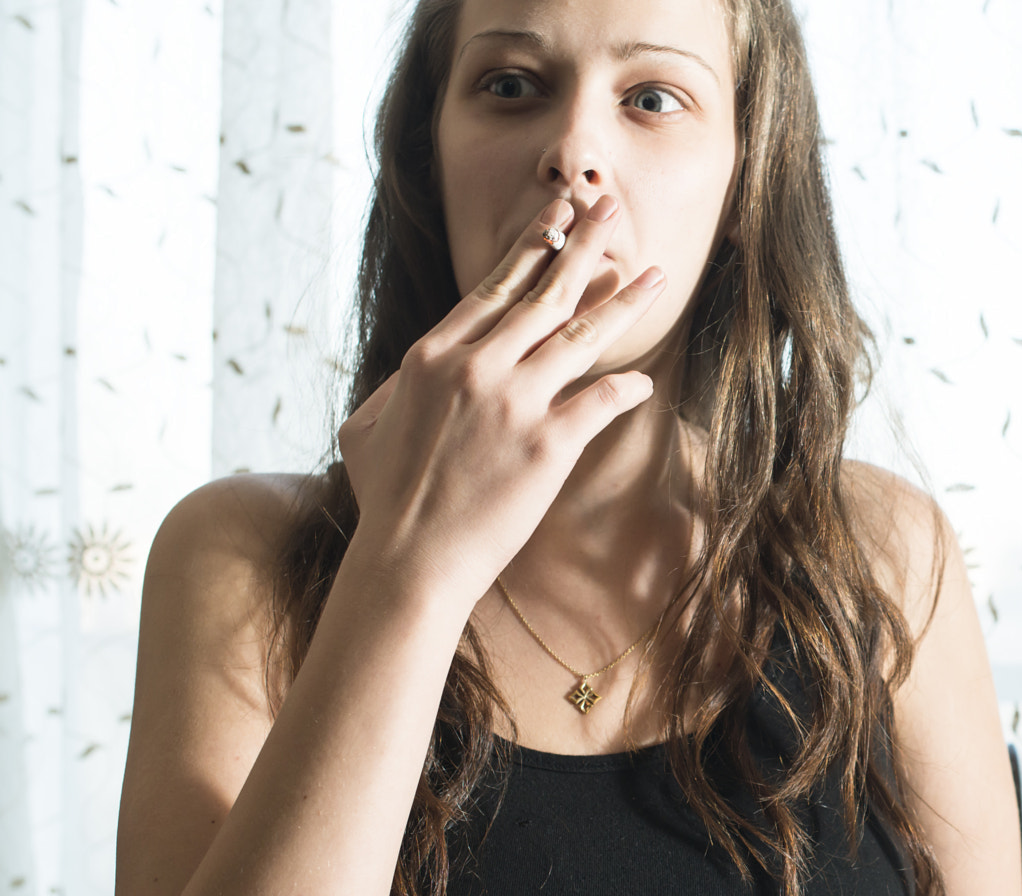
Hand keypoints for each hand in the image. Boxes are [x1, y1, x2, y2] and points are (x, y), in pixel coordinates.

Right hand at [333, 195, 668, 608]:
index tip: (559, 217)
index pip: (493, 288)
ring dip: (623, 300)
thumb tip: (416, 369)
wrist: (409, 561)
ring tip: (655, 273)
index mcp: (432, 357)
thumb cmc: (386, 501)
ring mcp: (514, 403)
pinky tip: (644, 380)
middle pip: (543, 294)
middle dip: (584, 245)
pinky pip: (601, 401)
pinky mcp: (548, 444)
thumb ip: (396, 387)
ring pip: (580, 336)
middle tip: (613, 208)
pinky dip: (627, 387)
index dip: (532, 249)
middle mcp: (476, 367)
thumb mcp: (366, 428)